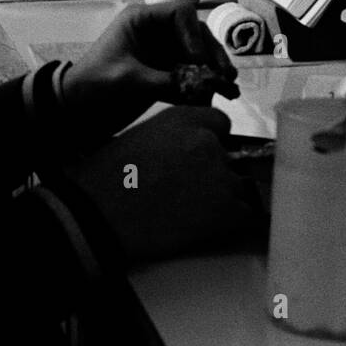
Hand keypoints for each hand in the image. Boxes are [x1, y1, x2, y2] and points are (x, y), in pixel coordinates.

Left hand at [60, 3, 238, 148]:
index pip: (179, 13)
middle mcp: (156, 31)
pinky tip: (221, 96)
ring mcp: (163, 51)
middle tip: (226, 75)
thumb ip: (163, 81)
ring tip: (229, 88)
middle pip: (195, 34)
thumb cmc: (92, 85)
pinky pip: (192, 74)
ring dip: (215, 70)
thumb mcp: (126, 80)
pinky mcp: (166, 72)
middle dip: (212, 53)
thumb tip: (200, 88)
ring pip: (198, 54)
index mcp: (141, 20)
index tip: (198, 59)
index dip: (194, 34)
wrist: (75, 109)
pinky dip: (206, 85)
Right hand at [64, 105, 258, 260]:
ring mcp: (219, 175)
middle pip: (230, 157)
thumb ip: (174, 136)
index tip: (198, 159)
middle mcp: (207, 141)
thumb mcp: (141, 136)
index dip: (210, 143)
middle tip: (187, 192)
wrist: (99, 213)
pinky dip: (231, 220)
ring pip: (238, 185)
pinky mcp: (224, 210)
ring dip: (222, 198)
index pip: (220, 124)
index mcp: (184, 119)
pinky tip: (207, 226)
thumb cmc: (107, 178)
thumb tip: (187, 153)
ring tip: (190, 211)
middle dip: (214, 172)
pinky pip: (245, 213)